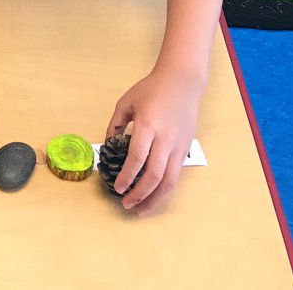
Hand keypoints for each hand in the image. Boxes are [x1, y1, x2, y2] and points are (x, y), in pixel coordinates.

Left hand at [105, 67, 205, 215]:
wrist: (182, 82)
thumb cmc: (151, 90)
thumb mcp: (126, 103)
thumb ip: (115, 125)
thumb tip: (107, 147)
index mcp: (148, 126)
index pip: (137, 158)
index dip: (127, 177)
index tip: (117, 188)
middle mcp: (166, 139)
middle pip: (154, 175)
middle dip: (140, 194)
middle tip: (126, 204)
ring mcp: (179, 146)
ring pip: (169, 181)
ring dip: (155, 199)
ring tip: (141, 209)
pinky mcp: (185, 149)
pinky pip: (176, 175)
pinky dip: (165, 189)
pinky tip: (154, 195)